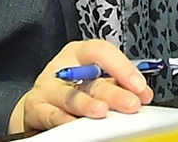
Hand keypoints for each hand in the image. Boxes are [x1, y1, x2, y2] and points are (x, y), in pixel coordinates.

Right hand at [8, 39, 152, 132]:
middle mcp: (63, 68)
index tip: (139, 86)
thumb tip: (143, 95)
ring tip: (102, 112)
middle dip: (113, 93)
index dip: (122, 68)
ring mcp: (47, 87)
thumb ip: (116, 83)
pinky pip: (51, 114)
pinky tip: (75, 124)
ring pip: (71, 96)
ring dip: (88, 105)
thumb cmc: (72, 86)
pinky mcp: (35, 107)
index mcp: (80, 54)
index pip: (102, 52)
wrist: (39, 104)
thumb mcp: (93, 78)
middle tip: (131, 104)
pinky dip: (64, 119)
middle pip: (91, 79)